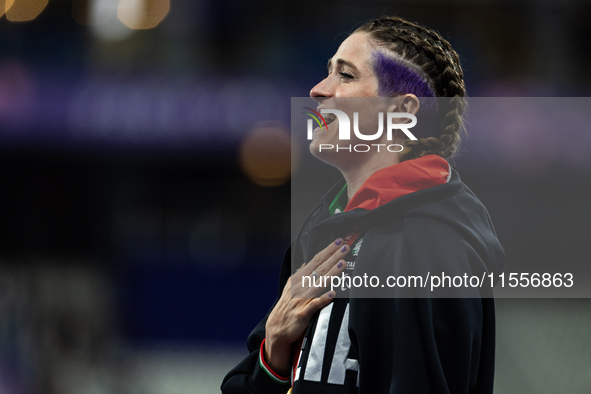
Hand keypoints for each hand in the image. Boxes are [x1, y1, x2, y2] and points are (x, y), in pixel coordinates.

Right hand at [264, 238, 349, 374]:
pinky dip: (323, 299)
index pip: (315, 261)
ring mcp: (301, 299)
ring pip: (319, 284)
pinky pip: (314, 305)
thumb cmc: (286, 307)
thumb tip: (303, 263)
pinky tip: (333, 293)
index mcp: (299, 279)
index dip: (327, 251)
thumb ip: (298, 275)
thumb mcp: (289, 288)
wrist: (276, 329)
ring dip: (331, 273)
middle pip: (319, 269)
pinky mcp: (303, 313)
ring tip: (342, 264)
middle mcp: (301, 287)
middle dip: (333, 257)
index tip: (339, 242)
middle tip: (345, 247)